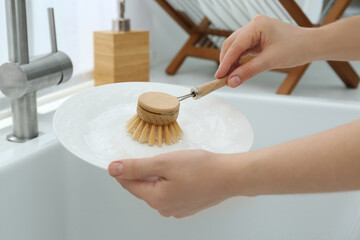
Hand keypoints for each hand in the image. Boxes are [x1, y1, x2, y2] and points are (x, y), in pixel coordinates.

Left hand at [108, 150, 236, 217]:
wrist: (230, 176)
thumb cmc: (202, 168)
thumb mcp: (164, 163)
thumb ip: (136, 167)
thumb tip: (113, 169)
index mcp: (156, 199)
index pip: (128, 184)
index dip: (123, 169)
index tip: (123, 157)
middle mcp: (164, 208)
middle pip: (143, 187)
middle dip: (143, 171)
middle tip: (153, 156)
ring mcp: (176, 209)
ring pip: (157, 189)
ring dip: (157, 176)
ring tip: (170, 163)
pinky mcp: (186, 205)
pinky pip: (170, 192)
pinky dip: (169, 181)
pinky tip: (180, 172)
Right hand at [216, 15, 315, 87]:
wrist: (311, 45)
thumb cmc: (296, 48)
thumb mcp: (270, 62)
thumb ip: (248, 71)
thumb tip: (232, 81)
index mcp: (257, 25)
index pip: (235, 46)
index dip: (225, 63)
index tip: (219, 76)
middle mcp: (254, 25)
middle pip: (231, 44)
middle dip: (226, 62)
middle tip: (222, 78)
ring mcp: (255, 31)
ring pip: (235, 47)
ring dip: (231, 62)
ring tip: (228, 77)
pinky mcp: (257, 38)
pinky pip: (243, 49)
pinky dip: (238, 60)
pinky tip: (236, 70)